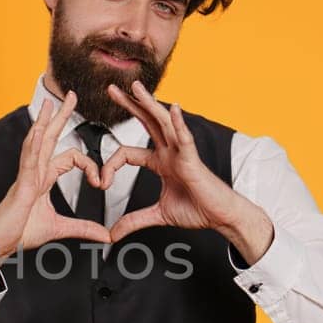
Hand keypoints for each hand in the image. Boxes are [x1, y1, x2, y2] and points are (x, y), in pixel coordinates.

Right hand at [0, 92, 108, 261]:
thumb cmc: (19, 233)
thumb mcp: (59, 229)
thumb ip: (84, 228)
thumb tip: (106, 235)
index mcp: (42, 179)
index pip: (69, 158)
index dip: (89, 166)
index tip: (100, 182)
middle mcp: (34, 173)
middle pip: (50, 137)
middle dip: (60, 116)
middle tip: (70, 95)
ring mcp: (26, 177)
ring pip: (36, 142)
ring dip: (44, 121)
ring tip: (50, 102)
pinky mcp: (22, 186)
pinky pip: (28, 161)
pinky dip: (34, 144)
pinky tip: (40, 129)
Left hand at [99, 79, 247, 242]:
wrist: (221, 217)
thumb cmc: (197, 209)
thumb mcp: (157, 215)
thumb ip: (133, 221)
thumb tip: (112, 234)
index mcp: (160, 162)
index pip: (128, 153)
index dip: (111, 165)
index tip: (102, 182)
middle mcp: (169, 152)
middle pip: (146, 122)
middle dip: (129, 105)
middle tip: (112, 89)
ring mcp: (181, 153)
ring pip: (163, 123)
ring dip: (149, 104)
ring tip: (136, 87)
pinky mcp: (193, 160)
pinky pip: (185, 139)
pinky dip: (179, 123)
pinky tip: (174, 108)